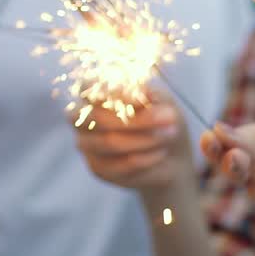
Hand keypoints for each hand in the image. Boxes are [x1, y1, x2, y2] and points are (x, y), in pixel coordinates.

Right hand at [73, 90, 193, 191]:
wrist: (172, 156)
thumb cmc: (163, 120)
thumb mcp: (162, 101)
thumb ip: (148, 95)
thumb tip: (138, 95)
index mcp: (94, 94)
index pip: (86, 87)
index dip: (113, 93)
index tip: (143, 98)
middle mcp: (83, 118)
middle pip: (98, 117)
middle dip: (138, 120)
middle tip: (170, 118)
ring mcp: (86, 144)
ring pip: (109, 142)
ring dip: (145, 140)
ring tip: (168, 135)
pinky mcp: (97, 168)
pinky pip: (118, 165)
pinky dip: (145, 158)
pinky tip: (160, 153)